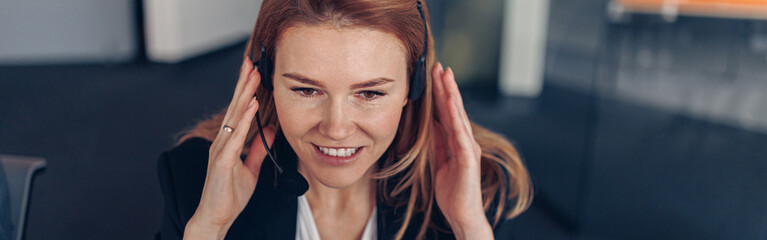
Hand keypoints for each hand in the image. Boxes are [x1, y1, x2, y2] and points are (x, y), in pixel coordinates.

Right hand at [185, 57, 275, 238]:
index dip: (245, 90)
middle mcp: (222, 142)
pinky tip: (251, 106)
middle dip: (244, 84)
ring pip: (234, 117)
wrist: (215, 217)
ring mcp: (220, 150)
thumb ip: (258, 149)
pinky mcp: (221, 162)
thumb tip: (270, 130)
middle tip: (252, 62)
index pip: (238, 111)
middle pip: (234, 107)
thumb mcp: (250, 169)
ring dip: (244, 95)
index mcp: (228, 142)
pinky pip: (235, 137)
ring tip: (253, 76)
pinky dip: (244, 120)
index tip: (253, 72)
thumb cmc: (228, 195)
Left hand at [430, 63, 492, 238]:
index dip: (441, 94)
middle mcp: (466, 141)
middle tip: (439, 67)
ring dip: (452, 96)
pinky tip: (452, 106)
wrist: (462, 215)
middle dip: (446, 87)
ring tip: (446, 78)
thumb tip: (429, 124)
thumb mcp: (438, 162)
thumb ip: (436, 143)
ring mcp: (469, 149)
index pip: (447, 113)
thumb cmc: (452, 192)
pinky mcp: (469, 160)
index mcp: (457, 142)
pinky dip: (457, 119)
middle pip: (454, 110)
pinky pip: (461, 135)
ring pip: (459, 117)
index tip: (434, 76)